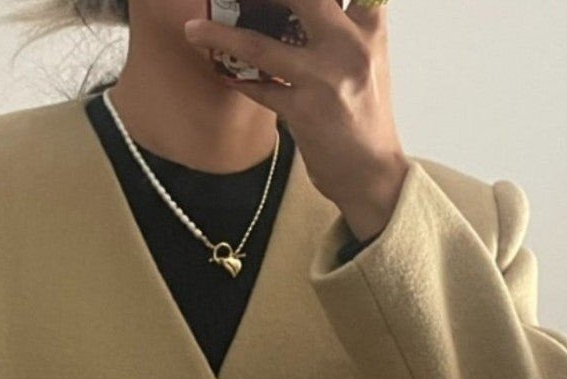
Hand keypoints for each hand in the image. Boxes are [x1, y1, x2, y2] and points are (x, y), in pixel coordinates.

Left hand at [183, 0, 408, 239]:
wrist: (371, 173)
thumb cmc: (363, 116)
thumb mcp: (366, 61)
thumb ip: (345, 26)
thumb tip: (299, 7)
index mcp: (368, 29)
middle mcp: (350, 47)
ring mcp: (326, 80)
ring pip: (263, 46)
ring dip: (222, 35)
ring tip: (194, 30)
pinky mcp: (304, 112)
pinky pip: (259, 90)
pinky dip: (237, 80)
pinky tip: (221, 72)